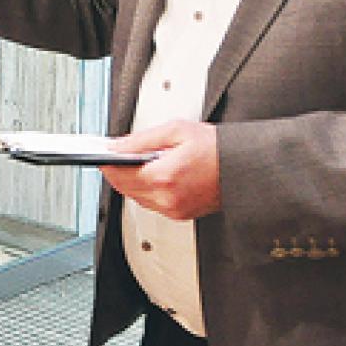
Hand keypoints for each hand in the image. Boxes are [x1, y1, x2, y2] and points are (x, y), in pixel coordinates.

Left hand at [101, 120, 221, 220]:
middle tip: (115, 156)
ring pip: (136, 197)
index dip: (106, 163)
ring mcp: (174, 210)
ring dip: (131, 181)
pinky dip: (146, 190)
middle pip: (124, 188)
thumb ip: (140, 140)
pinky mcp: (181, 214)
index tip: (100, 154)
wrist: (245, 168)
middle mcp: (168, 199)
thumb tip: (116, 146)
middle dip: (116, 171)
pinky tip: (152, 175)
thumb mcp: (175, 131)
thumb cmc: (218, 148)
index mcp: (164, 177)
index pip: (119, 174)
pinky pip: (152, 203)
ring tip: (136, 163)